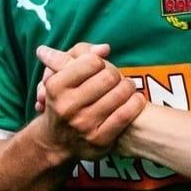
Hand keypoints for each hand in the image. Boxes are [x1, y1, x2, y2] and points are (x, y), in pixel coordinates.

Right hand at [34, 44, 144, 160]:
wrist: (55, 141)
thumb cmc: (63, 98)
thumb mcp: (61, 72)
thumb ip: (81, 52)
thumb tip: (104, 49)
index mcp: (55, 86)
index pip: (92, 62)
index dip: (99, 61)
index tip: (99, 68)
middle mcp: (67, 107)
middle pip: (109, 77)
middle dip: (116, 74)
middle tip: (115, 78)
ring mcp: (83, 125)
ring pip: (120, 94)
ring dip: (128, 87)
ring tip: (125, 88)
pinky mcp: (99, 140)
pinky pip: (126, 114)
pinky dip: (135, 103)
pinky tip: (134, 100)